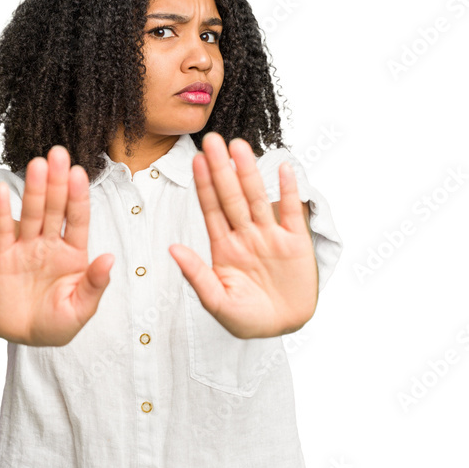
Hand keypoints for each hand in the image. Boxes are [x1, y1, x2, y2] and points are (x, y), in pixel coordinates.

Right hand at [0, 145, 113, 345]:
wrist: (21, 336)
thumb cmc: (55, 322)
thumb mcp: (80, 309)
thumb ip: (94, 284)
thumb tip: (109, 258)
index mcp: (74, 253)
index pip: (78, 219)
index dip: (78, 197)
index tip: (79, 173)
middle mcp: (50, 244)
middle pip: (54, 208)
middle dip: (57, 182)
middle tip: (58, 153)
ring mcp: (26, 247)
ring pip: (31, 213)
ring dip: (34, 189)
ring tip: (37, 164)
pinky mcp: (3, 257)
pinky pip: (3, 231)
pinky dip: (2, 212)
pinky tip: (3, 190)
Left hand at [168, 132, 317, 338]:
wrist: (283, 328)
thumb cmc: (246, 318)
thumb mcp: (216, 302)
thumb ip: (196, 275)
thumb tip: (172, 249)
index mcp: (224, 247)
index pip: (211, 209)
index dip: (204, 184)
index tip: (195, 159)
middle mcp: (246, 235)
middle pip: (231, 196)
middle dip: (222, 168)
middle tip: (211, 140)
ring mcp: (271, 236)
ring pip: (258, 199)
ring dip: (249, 173)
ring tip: (239, 146)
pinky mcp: (296, 243)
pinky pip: (292, 212)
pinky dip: (289, 191)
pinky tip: (283, 169)